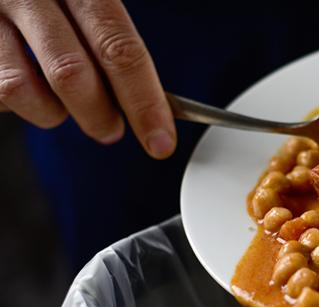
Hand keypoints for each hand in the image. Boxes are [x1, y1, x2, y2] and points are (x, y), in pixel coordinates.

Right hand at [0, 0, 174, 158]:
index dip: (145, 102)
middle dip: (99, 115)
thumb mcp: (87, 6)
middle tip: (110, 130)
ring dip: (50, 113)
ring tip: (59, 106)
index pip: (120, 49)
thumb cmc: (54, 2)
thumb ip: (110, 46)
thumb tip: (147, 107)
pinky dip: (19, 105)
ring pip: (21, 87)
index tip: (160, 141)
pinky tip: (29, 89)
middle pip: (72, 72)